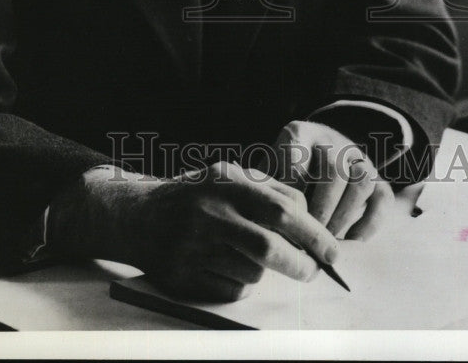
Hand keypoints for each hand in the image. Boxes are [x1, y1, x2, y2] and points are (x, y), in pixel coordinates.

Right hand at [49, 160, 340, 301]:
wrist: (137, 216)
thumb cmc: (195, 196)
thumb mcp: (228, 177)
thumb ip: (269, 189)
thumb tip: (308, 216)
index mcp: (225, 183)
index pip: (281, 211)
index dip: (313, 234)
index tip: (331, 251)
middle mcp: (208, 213)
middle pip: (268, 248)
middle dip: (300, 264)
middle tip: (314, 271)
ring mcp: (192, 246)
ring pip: (252, 272)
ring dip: (264, 271)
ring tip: (249, 256)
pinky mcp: (182, 276)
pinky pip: (231, 290)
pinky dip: (240, 283)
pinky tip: (224, 266)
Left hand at [273, 120, 395, 240]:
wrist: (319, 149)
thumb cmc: (284, 167)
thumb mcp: (269, 165)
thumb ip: (264, 185)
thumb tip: (261, 220)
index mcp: (300, 133)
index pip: (298, 156)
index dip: (292, 189)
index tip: (284, 217)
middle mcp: (332, 141)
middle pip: (333, 170)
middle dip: (320, 209)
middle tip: (308, 238)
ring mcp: (358, 157)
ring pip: (361, 181)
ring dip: (344, 215)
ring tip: (327, 241)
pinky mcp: (378, 177)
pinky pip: (382, 197)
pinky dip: (369, 223)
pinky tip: (350, 241)